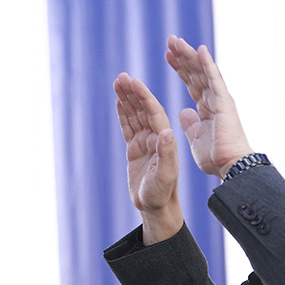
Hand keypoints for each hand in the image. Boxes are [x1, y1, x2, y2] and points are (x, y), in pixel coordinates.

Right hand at [113, 72, 183, 243]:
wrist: (156, 208)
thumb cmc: (162, 194)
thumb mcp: (165, 176)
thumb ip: (166, 154)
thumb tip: (165, 131)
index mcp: (165, 141)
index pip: (154, 113)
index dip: (144, 97)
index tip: (134, 82)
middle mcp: (156, 138)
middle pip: (144, 110)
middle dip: (133, 93)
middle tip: (122, 76)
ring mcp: (145, 143)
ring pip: (135, 116)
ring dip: (127, 99)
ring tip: (118, 82)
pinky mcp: (135, 150)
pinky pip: (128, 127)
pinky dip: (123, 113)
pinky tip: (118, 101)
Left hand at [165, 36, 252, 177]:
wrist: (230, 166)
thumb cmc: (216, 158)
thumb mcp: (196, 138)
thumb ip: (190, 124)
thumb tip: (184, 112)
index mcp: (208, 108)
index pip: (193, 83)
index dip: (181, 69)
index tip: (169, 56)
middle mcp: (215, 100)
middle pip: (197, 73)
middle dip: (183, 57)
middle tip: (171, 41)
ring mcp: (220, 100)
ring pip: (203, 72)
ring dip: (190, 55)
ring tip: (175, 41)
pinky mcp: (224, 102)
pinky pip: (214, 79)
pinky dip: (207, 64)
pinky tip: (199, 49)